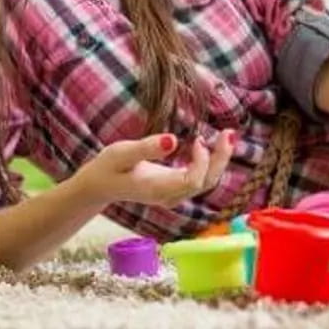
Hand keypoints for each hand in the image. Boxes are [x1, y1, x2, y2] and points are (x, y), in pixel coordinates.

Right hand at [74, 130, 235, 208]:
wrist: (99, 185)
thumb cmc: (108, 167)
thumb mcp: (121, 153)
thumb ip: (145, 147)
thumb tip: (171, 140)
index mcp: (157, 189)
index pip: (192, 182)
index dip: (202, 162)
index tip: (197, 139)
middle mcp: (170, 196)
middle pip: (206, 184)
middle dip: (221, 159)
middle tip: (229, 133)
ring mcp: (174, 195)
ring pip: (206, 183)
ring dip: (219, 159)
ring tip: (226, 134)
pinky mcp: (175, 189)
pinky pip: (200, 179)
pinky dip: (210, 161)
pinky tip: (212, 143)